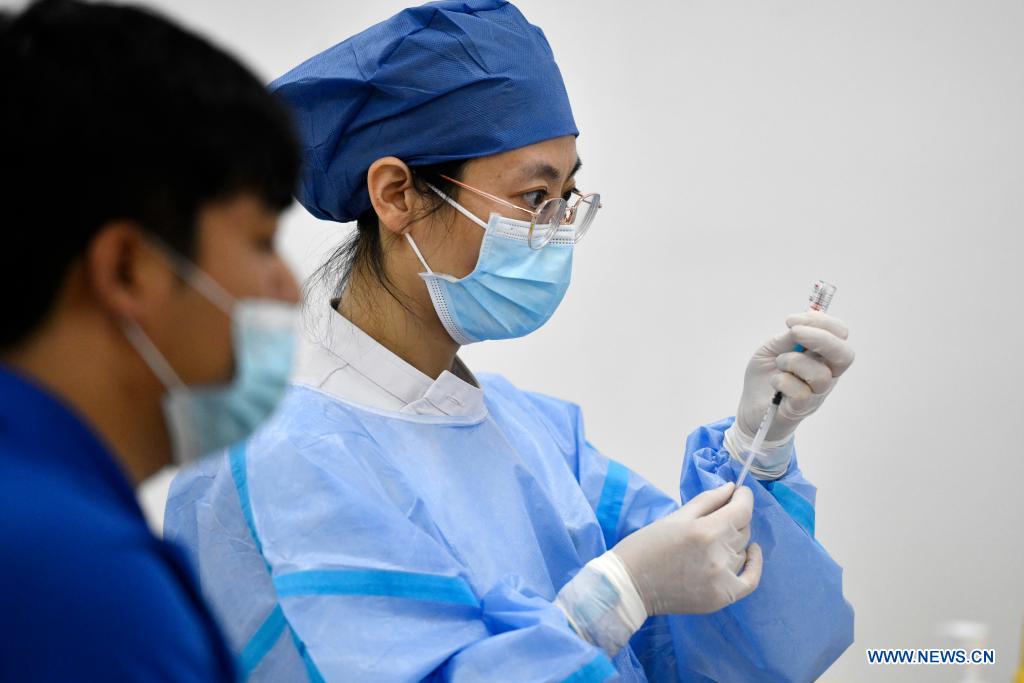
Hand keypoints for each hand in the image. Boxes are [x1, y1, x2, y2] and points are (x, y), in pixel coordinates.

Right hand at [611, 483, 762, 615]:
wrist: (629, 586)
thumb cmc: (646, 546)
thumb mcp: (674, 517)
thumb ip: (707, 501)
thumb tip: (732, 488)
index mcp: (705, 530)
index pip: (743, 510)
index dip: (744, 497)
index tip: (739, 493)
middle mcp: (719, 555)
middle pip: (743, 530)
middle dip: (734, 518)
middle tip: (717, 517)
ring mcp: (722, 579)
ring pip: (742, 551)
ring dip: (733, 542)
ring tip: (714, 541)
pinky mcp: (722, 597)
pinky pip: (751, 579)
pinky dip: (754, 564)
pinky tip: (750, 553)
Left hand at [735, 311, 854, 443]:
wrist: (752, 407)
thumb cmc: (767, 376)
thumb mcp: (773, 349)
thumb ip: (788, 338)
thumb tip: (801, 326)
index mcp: (823, 356)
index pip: (840, 335)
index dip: (822, 322)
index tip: (792, 320)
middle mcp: (827, 375)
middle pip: (845, 355)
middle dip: (820, 338)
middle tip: (794, 332)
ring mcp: (816, 394)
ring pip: (821, 375)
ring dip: (793, 361)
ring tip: (779, 364)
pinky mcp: (801, 409)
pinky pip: (801, 393)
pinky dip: (782, 382)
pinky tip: (774, 382)